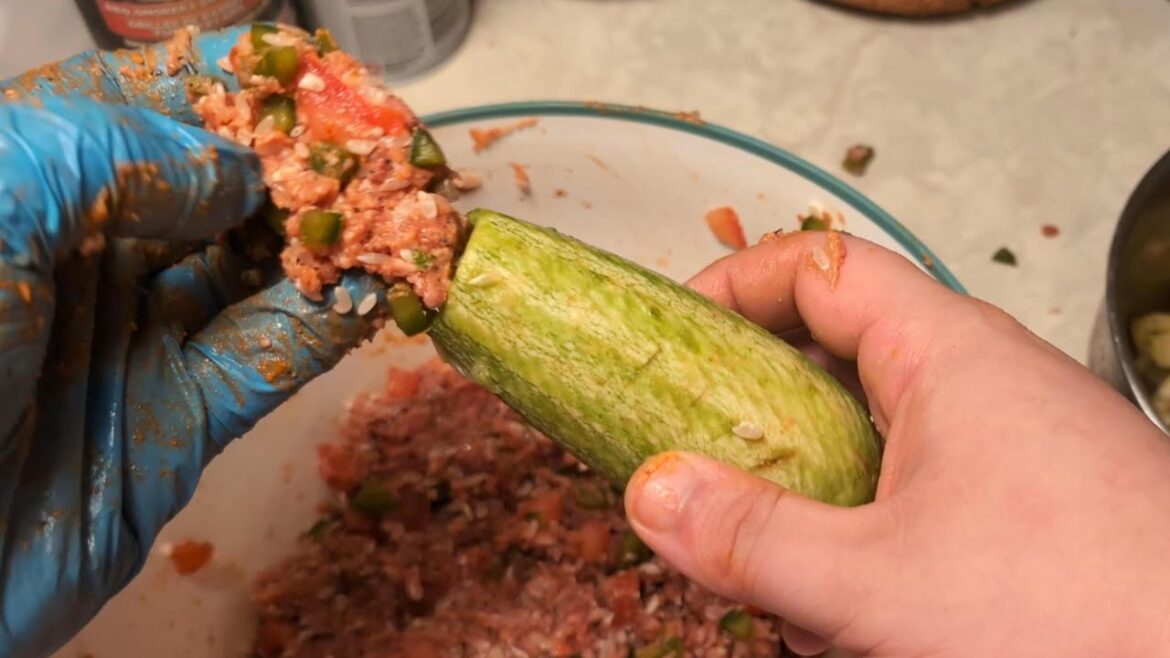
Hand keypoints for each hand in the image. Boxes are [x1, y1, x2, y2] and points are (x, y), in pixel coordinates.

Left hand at [0, 28, 387, 657]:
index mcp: (35, 183)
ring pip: (260, 267)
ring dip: (330, 241)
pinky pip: (274, 357)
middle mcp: (94, 251)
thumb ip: (113, 159)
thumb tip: (235, 174)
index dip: (236, 85)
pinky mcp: (186, 417)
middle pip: (221, 184)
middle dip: (302, 162)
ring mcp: (142, 334)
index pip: (149, 105)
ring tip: (396, 214)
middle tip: (379, 152)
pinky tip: (377, 292)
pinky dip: (329, 325)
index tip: (314, 78)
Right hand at [623, 231, 1169, 655]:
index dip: (735, 285)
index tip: (676, 333)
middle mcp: (981, 379)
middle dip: (765, 423)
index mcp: (947, 353)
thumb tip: (655, 494)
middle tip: (714, 475)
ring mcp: (1007, 441)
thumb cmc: (1088, 614)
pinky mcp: (1025, 501)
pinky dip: (868, 538)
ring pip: (872, 440)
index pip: (819, 268)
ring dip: (817, 501)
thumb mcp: (878, 583)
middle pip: (835, 356)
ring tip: (800, 585)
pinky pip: (917, 492)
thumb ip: (750, 537)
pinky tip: (861, 615)